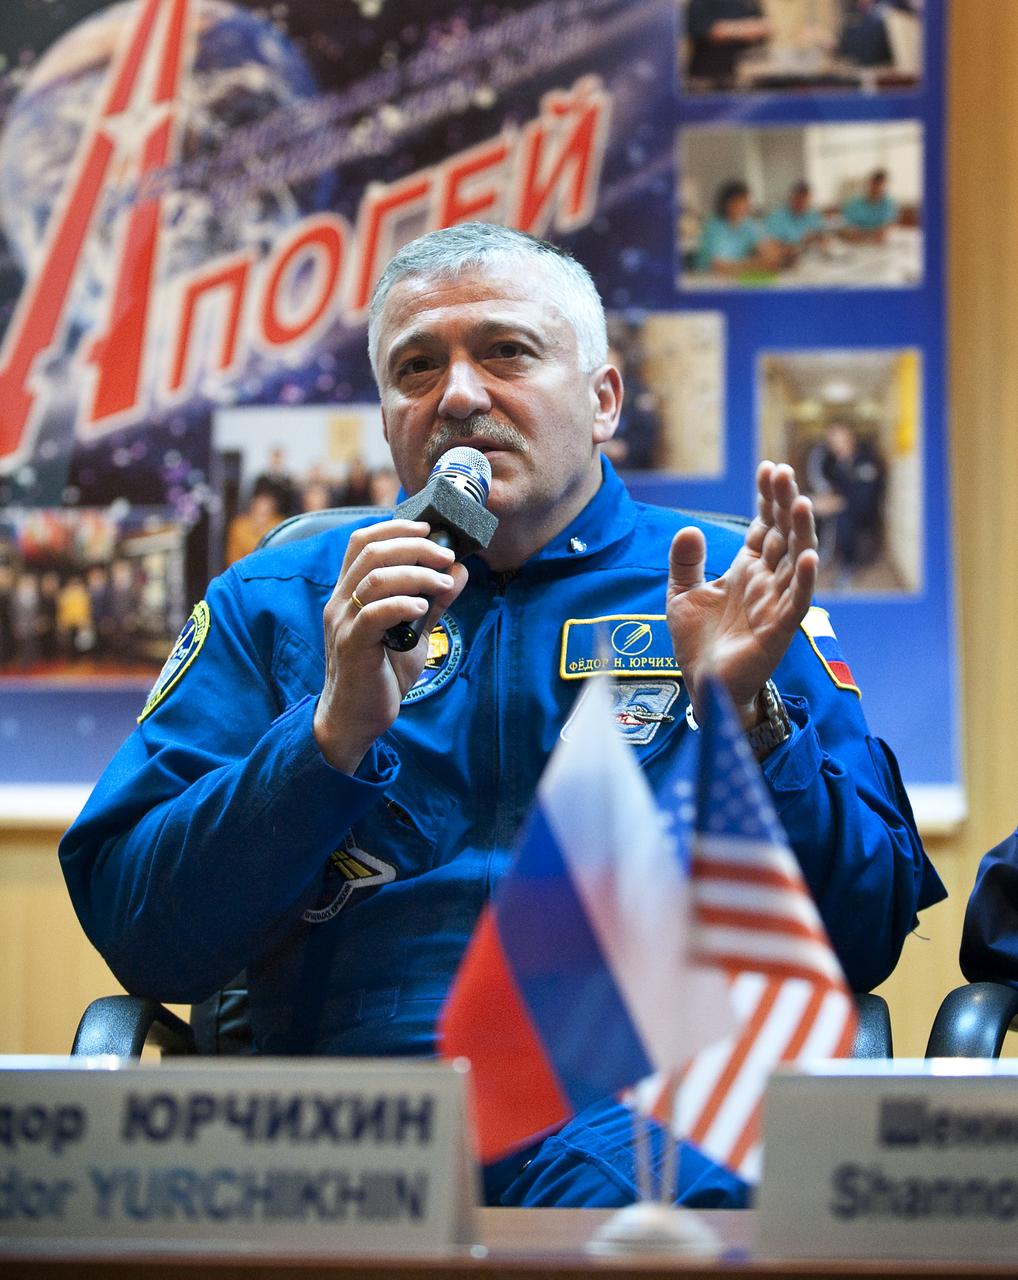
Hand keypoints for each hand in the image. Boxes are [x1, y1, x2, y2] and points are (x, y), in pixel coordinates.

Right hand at [313, 519, 467, 773]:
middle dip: (415, 546)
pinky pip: (375, 614)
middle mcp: (340, 601)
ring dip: (417, 574)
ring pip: (375, 578)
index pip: (363, 541)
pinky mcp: (352, 646)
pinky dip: (403, 604)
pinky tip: (423, 608)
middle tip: (446, 556)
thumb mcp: (414, 633)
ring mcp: (343, 623)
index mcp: (349, 592)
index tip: (430, 530)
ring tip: (444, 584)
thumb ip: (435, 603)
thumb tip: (459, 571)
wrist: (356, 720)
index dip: (396, 527)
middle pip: (372, 551)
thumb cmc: (381, 675)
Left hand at [666, 461, 817, 727]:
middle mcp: (766, 583)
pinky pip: (796, 603)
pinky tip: (808, 557)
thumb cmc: (698, 641)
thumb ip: (685, 563)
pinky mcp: (777, 632)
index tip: (769, 469)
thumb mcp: (681, 595)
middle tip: (784, 472)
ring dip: (800, 533)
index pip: (764, 527)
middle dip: (784, 504)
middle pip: (783, 536)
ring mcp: (775, 605)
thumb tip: (688, 528)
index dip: (768, 499)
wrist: (702, 684)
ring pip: (795, 563)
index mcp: (747, 570)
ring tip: (801, 502)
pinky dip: (802, 581)